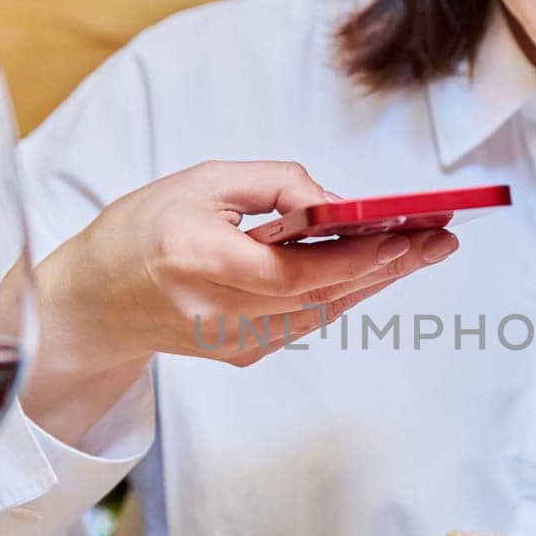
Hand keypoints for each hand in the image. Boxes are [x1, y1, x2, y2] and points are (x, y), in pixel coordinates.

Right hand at [0, 160, 456, 444]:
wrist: (92, 303)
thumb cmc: (142, 229)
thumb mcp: (201, 181)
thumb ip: (274, 185)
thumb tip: (337, 202)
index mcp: (198, 262)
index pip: (295, 271)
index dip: (355, 256)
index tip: (405, 233)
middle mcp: (217, 313)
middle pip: (322, 294)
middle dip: (389, 263)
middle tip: (442, 236)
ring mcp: (232, 344)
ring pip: (323, 310)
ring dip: (379, 278)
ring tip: (428, 246)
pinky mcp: (242, 355)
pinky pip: (308, 319)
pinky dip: (346, 291)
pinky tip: (381, 265)